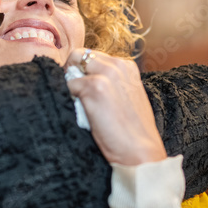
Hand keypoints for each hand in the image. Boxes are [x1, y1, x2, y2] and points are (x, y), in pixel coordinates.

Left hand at [65, 48, 166, 165]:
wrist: (140, 152)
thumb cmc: (134, 131)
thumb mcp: (129, 96)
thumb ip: (112, 82)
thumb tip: (86, 80)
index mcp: (127, 66)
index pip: (94, 56)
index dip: (83, 70)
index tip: (83, 86)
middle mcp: (117, 65)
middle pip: (79, 55)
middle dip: (72, 70)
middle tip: (73, 92)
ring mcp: (105, 75)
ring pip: (71, 67)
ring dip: (70, 84)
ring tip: (78, 103)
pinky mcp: (93, 88)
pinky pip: (68, 86)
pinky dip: (69, 98)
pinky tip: (81, 112)